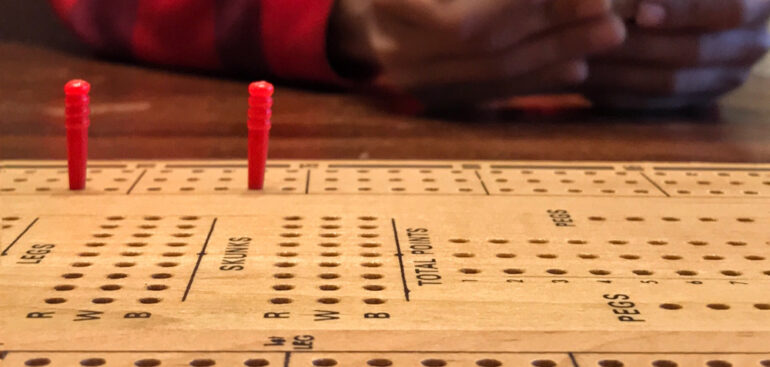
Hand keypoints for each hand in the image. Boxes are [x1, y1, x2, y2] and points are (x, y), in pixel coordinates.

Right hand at [329, 0, 625, 108]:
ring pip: (495, 76)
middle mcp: (396, 50)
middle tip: (613, 14)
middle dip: (555, 29)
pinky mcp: (434, 100)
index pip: (465, 23)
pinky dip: (538, 81)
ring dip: (556, 55)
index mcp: (389, 5)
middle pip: (488, 49)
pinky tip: (576, 69)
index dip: (528, 8)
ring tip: (607, 36)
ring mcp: (413, 82)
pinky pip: (492, 95)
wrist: (365, 18)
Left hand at [585, 0, 769, 108]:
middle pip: (693, 51)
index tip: (641, 11)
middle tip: (595, 36)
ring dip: (619, 70)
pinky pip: (649, 104)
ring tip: (580, 54)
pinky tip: (581, 78)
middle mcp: (750, 44)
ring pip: (668, 82)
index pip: (727, 9)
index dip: (682, 10)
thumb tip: (614, 1)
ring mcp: (723, 79)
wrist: (676, 17)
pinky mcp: (691, 103)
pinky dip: (613, 90)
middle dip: (638, 44)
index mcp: (756, 4)